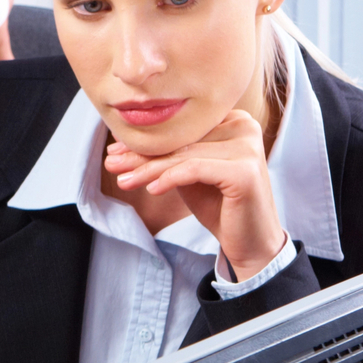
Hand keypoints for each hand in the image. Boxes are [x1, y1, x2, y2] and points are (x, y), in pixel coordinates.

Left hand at [103, 109, 288, 281]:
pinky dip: (169, 178)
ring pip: (184, 155)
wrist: (251, 242)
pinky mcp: (244, 171)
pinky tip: (150, 189)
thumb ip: (168, 154)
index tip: (115, 150)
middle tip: (111, 163)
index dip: (146, 140)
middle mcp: (244, 126)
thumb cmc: (220, 205)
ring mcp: (247, 147)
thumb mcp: (188, 173)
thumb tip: (122, 142)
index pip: (182, 128)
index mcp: (234, 119)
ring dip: (147, 169)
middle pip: (181, 141)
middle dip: (141, 155)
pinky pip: (195, 169)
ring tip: (123, 181)